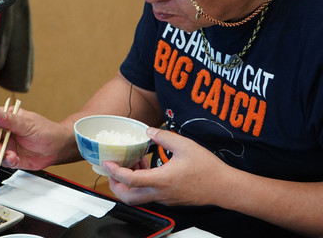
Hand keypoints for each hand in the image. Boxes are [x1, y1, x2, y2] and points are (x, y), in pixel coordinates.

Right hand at [0, 107, 74, 169]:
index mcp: (8, 118)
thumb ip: (12, 121)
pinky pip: (2, 161)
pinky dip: (7, 161)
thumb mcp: (29, 124)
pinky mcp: (10, 157)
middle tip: (0, 148)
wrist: (57, 148)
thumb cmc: (47, 131)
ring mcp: (7, 144)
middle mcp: (5, 131)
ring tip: (11, 156)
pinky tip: (14, 159)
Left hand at [103, 127, 231, 205]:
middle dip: (115, 185)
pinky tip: (147, 167)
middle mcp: (160, 193)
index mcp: (162, 180)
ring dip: (129, 183)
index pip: (130, 180)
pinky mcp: (169, 199)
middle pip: (128, 197)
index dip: (115, 172)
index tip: (107, 163)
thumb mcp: (186, 146)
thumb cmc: (208, 169)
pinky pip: (148, 194)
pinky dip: (141, 183)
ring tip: (134, 163)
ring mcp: (164, 198)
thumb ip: (164, 137)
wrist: (224, 187)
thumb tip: (149, 131)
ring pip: (138, 197)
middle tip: (112, 170)